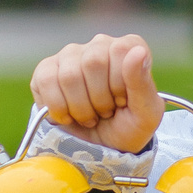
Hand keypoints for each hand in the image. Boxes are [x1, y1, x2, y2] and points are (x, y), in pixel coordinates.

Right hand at [32, 34, 162, 153]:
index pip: (120, 50)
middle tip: (105, 112)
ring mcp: (70, 55)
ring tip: (90, 115)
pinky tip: (69, 115)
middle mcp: (99, 44)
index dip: (120, 85)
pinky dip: (58, 107)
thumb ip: (142, 83)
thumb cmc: (129, 127)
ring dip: (80, 108)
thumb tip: (137, 51)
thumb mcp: (145, 113)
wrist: (102, 148)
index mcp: (128, 48)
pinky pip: (46, 81)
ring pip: (69, 75)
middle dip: (100, 100)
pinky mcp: (46, 69)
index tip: (122, 101)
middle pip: (93, 62)